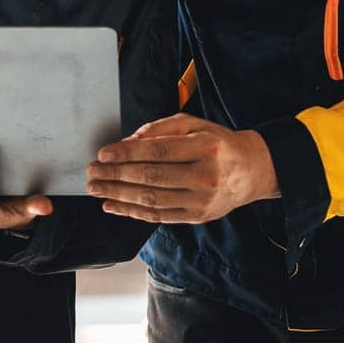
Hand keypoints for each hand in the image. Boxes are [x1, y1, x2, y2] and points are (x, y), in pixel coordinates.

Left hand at [85, 113, 278, 223]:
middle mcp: (205, 176)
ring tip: (96, 189)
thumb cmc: (218, 143)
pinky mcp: (196, 218)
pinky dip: (131, 212)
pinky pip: (158, 217)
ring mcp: (201, 201)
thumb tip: (128, 142)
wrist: (252, 171)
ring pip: (151, 200)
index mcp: (205, 148)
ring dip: (118, 195)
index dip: (127, 153)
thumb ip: (161, 129)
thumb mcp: (195, 125)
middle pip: (151, 178)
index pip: (158, 151)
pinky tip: (112, 205)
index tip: (103, 154)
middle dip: (116, 175)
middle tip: (92, 172)